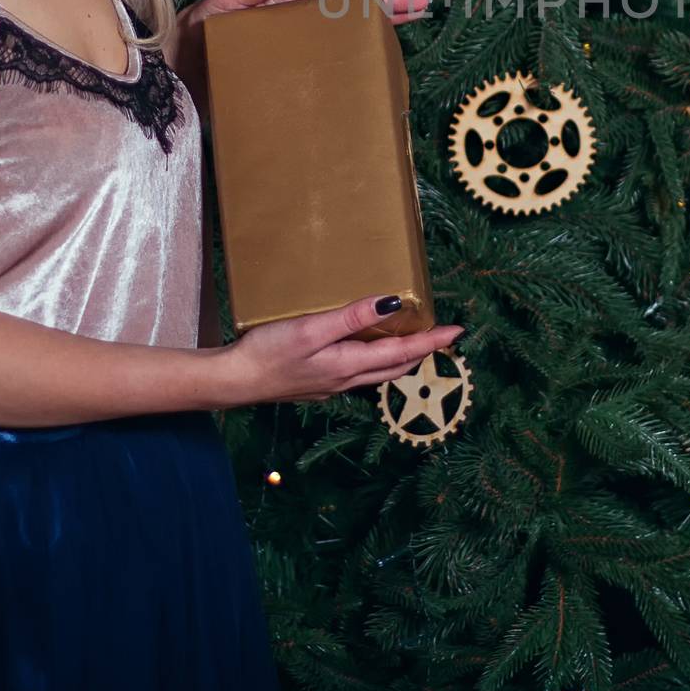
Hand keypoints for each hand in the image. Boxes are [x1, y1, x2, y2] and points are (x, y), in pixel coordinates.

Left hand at [169, 0, 431, 116]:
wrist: (170, 83)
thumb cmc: (187, 41)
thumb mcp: (213, 8)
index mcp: (281, 2)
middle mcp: (293, 23)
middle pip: (350, 9)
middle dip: (387, 3)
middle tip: (423, 3)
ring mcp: (295, 50)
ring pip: (346, 35)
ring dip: (380, 28)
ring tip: (413, 22)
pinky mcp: (290, 77)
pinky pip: (331, 65)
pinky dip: (357, 61)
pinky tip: (378, 63)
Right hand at [220, 294, 463, 405]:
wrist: (232, 383)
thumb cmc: (267, 353)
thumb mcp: (311, 330)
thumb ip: (351, 318)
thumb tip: (392, 305)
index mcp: (348, 365)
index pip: (402, 354)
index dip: (431, 342)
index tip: (457, 332)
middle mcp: (345, 380)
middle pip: (395, 367)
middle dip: (421, 352)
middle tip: (441, 335)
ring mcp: (330, 385)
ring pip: (377, 372)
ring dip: (399, 357)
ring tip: (412, 340)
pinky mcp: (316, 384)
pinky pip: (357, 372)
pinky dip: (374, 359)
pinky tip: (366, 348)